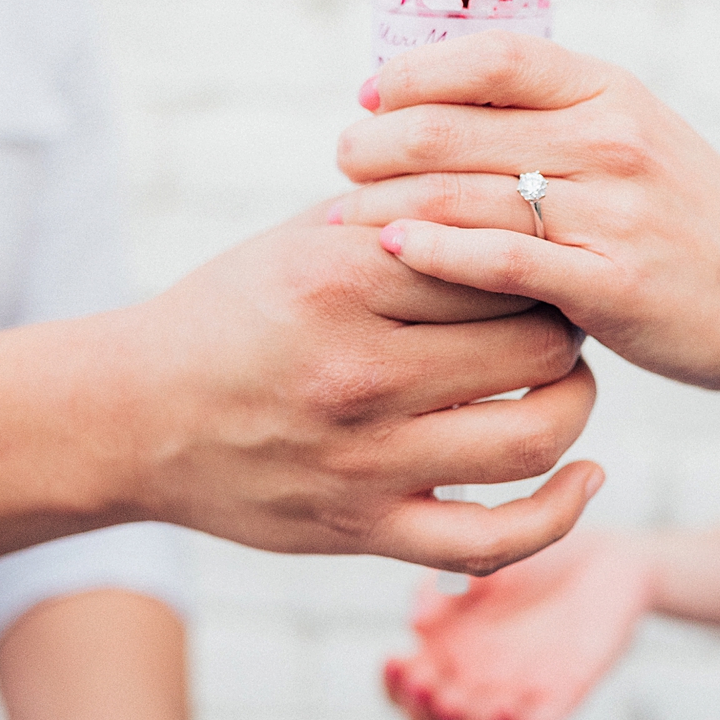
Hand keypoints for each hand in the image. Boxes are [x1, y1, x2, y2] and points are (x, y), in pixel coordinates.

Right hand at [119, 206, 601, 574]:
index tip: (551, 249)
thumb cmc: (226, 315)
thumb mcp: (298, 240)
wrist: (134, 416)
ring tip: (569, 381)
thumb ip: (396, 211)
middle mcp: (359, 370)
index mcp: (343, 279)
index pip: (499, 255)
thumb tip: (503, 178)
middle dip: (568, 322)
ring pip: (533, 434)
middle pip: (534, 342)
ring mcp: (364, 459)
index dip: (544, 250)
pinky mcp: (364, 527)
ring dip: (576, 403)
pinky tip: (585, 476)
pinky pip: (492, 541)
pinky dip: (558, 514)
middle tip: (566, 311)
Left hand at [334, 34, 719, 398]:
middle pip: (458, 126)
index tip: (370, 97)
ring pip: (465, 194)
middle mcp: (613, 141)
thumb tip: (451, 105)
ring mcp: (614, 212)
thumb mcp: (640, 142)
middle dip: (379, 142)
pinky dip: (432, 253)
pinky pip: (498, 261)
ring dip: (387, 201)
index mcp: (614, 93)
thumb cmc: (693, 226)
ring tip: (343, 212)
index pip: (491, 58)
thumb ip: (558, 121)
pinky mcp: (610, 284)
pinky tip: (389, 251)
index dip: (415, 72)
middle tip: (341, 160)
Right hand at [384, 532, 652, 719]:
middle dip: (420, 714)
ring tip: (454, 700)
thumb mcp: (475, 566)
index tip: (394, 659)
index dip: (394, 687)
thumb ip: (441, 589)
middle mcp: (476, 685)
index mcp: (446, 657)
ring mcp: (517, 696)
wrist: (603, 557)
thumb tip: (414, 623)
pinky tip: (508, 708)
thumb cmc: (532, 563)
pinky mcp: (562, 696)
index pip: (407, 693)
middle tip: (422, 684)